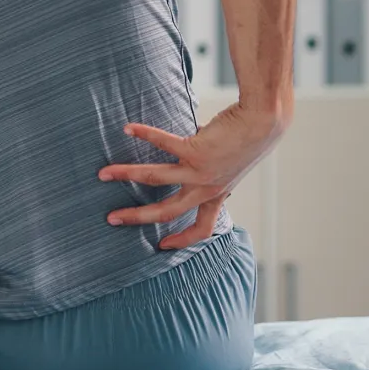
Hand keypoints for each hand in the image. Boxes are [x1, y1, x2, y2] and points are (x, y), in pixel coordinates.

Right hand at [98, 101, 283, 249]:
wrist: (264, 123)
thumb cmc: (250, 139)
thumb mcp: (232, 164)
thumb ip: (210, 166)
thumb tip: (193, 148)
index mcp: (217, 194)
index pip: (201, 228)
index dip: (181, 240)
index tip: (163, 246)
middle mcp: (206, 188)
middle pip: (166, 212)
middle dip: (137, 218)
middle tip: (113, 219)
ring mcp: (199, 171)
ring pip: (155, 179)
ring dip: (126, 175)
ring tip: (104, 173)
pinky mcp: (195, 149)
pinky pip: (163, 143)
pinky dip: (144, 134)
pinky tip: (128, 129)